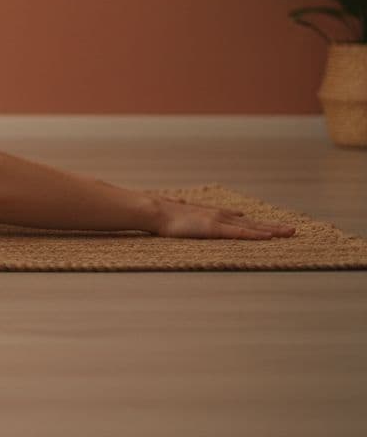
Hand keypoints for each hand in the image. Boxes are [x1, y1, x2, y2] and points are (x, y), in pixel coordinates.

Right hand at [144, 193, 295, 239]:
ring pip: (252, 227)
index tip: (271, 227)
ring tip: (290, 232)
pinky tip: (269, 237)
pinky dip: (256, 235)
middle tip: (293, 230)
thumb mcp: (182, 215)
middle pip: (252, 223)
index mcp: (213, 215)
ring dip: (272, 230)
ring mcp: (219, 221)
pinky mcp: (214, 228)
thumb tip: (195, 214)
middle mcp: (220, 216)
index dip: (257, 224)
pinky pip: (240, 233)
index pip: (241, 221)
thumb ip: (194, 216)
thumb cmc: (164, 215)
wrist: (155, 210)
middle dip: (273, 227)